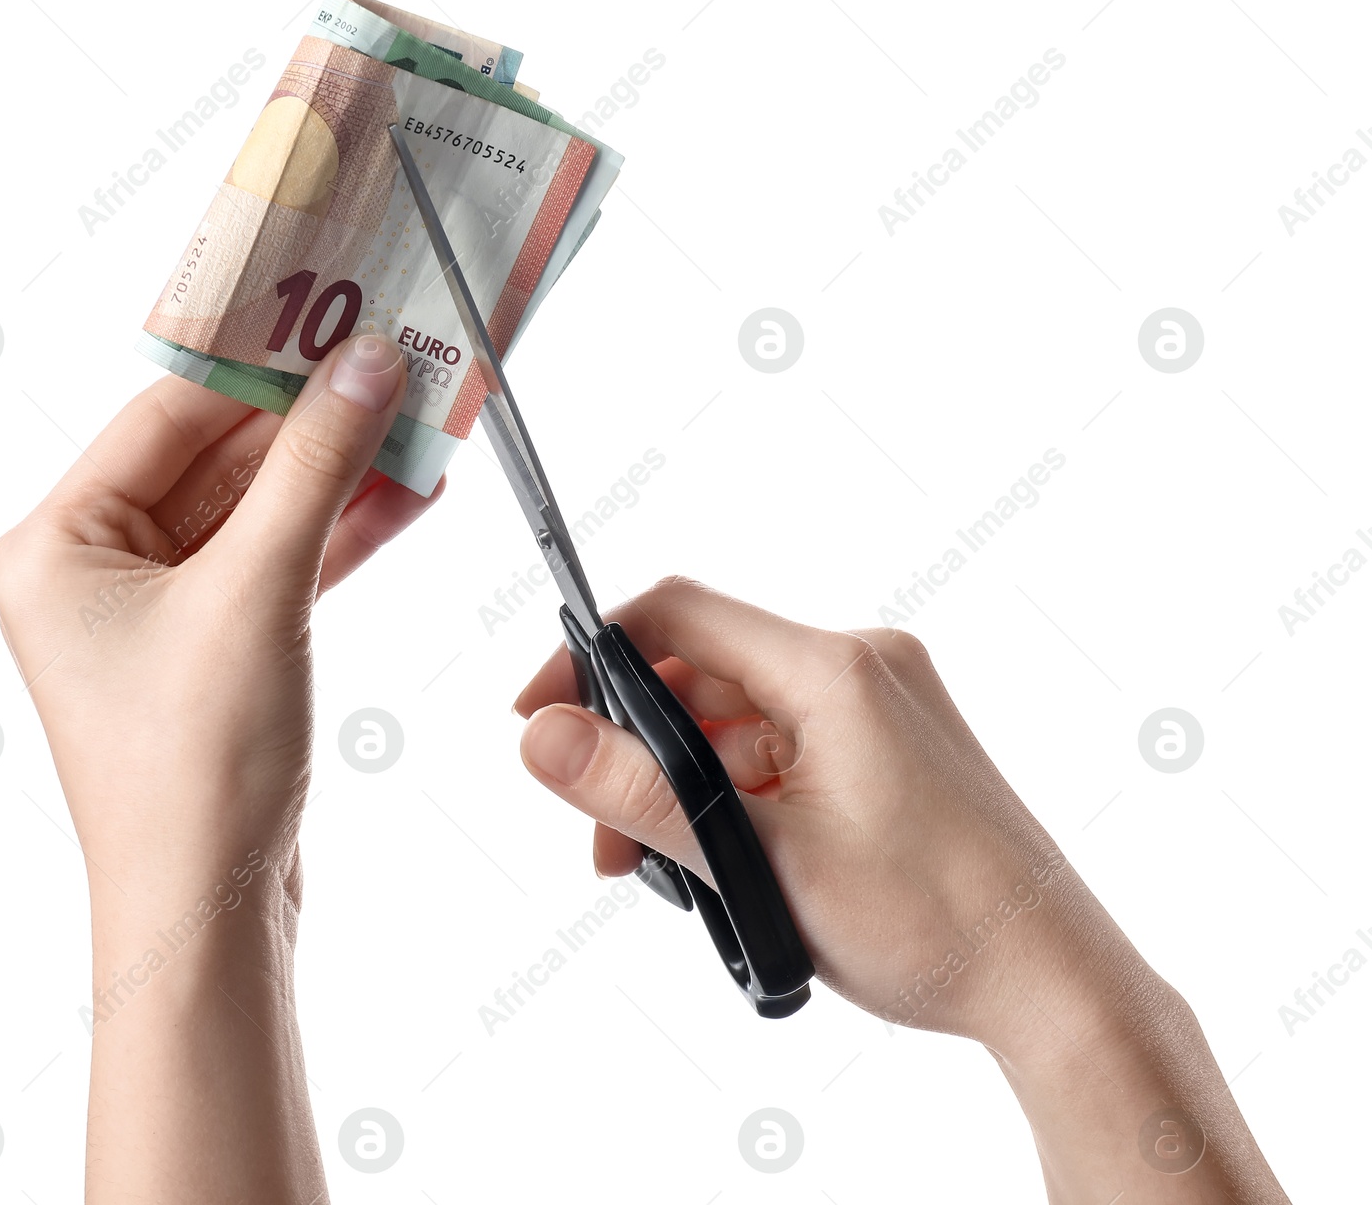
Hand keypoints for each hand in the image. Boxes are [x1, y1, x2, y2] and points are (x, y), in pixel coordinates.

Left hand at [0, 332, 431, 1202]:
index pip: (167, 414)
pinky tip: (407, 494)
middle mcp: (95, 568)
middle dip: (315, 422)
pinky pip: (279, 561)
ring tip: (421, 421)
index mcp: (57, 543)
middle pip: (219, 457)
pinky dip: (339, 532)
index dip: (258, 364)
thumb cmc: (196, 770)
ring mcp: (157, 610)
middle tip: (396, 366)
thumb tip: (366, 367)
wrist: (212, 910)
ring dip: (340, 474)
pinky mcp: (215, 645)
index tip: (336, 318)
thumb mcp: (259, 592)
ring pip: (259, 509)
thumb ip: (315, 469)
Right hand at [515, 577, 1287, 1202]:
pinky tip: (719, 860)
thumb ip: (643, 793)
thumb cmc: (934, 923)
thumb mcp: (761, 862)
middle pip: (707, 669)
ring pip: (741, 717)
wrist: (1053, 980)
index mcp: (836, 669)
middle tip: (601, 829)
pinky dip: (738, 793)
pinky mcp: (890, 746)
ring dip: (686, 780)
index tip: (540, 713)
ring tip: (656, 864)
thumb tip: (544, 738)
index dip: (594, 654)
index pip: (680, 612)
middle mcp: (863, 666)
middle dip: (638, 744)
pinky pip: (784, 746)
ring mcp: (882, 706)